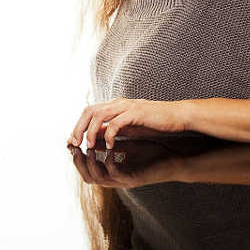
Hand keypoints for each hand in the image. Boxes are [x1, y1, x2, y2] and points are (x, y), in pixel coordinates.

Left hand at [67, 97, 186, 149]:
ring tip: (89, 146)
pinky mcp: (137, 113)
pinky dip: (110, 135)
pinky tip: (111, 147)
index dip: (78, 125)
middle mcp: (119, 103)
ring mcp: (128, 106)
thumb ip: (110, 129)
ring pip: (99, 115)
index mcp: (115, 105)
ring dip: (91, 132)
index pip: (89, 111)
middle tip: (74, 144)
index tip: (72, 142)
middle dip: (79, 128)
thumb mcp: (128, 127)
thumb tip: (93, 136)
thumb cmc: (154, 122)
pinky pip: (116, 123)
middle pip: (89, 110)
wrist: (177, 117)